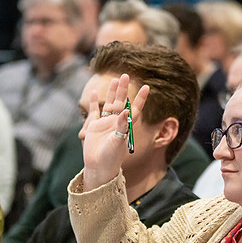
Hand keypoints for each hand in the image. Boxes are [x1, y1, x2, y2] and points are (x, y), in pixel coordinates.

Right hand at [80, 74, 149, 190]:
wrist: (99, 168)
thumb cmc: (111, 158)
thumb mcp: (118, 142)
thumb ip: (122, 126)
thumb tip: (126, 110)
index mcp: (125, 126)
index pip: (134, 109)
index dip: (141, 98)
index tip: (147, 86)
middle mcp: (117, 123)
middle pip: (121, 102)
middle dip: (124, 89)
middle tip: (125, 74)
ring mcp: (105, 124)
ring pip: (109, 104)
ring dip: (112, 92)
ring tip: (115, 79)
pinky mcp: (94, 127)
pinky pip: (95, 112)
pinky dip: (95, 103)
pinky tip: (95, 93)